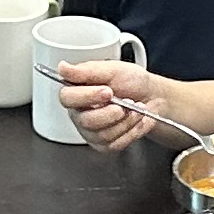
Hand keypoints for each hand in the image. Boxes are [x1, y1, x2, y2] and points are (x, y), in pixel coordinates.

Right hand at [60, 59, 174, 153]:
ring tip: (135, 109)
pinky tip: (136, 120)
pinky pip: (115, 144)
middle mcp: (80, 114)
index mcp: (77, 92)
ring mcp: (91, 132)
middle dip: (112, 112)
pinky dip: (131, 131)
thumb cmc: (131, 81)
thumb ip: (86, 71)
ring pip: (103, 134)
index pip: (67, 98)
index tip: (107, 91)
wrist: (151, 96)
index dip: (88, 96)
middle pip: (86, 121)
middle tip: (126, 102)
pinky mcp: (104, 145)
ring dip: (125, 121)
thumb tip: (63, 67)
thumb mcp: (111, 69)